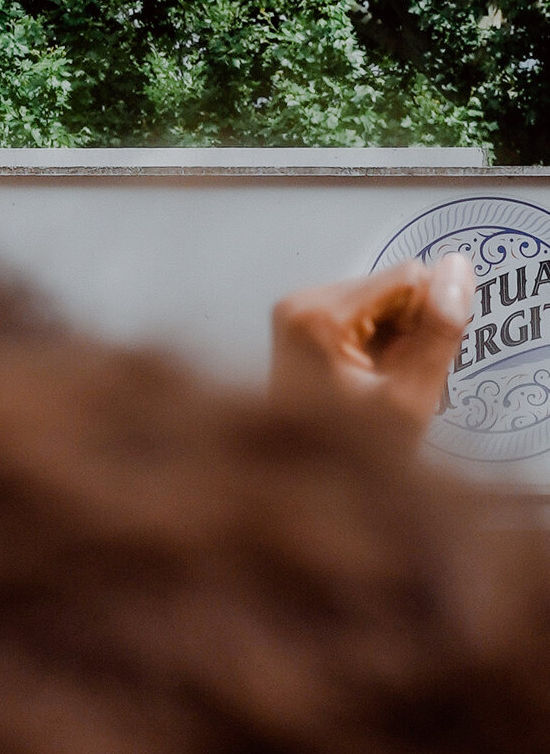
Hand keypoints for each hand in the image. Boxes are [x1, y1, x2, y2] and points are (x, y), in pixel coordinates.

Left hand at [270, 255, 473, 439]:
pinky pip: (364, 315)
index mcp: (317, 315)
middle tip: (391, 381)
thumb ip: (438, 332)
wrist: (304, 484)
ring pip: (382, 301)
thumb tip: (457, 269)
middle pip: (392, 287)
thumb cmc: (349, 452)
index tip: (411, 364)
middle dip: (408, 332)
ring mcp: (296, 312)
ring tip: (377, 384)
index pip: (408, 278)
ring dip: (395, 340)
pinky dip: (378, 345)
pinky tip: (366, 379)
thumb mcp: (409, 397)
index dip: (427, 321)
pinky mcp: (301, 323)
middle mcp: (299, 303)